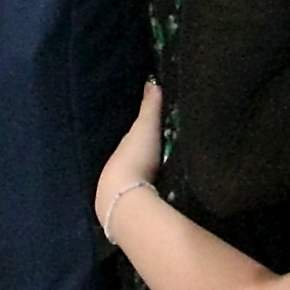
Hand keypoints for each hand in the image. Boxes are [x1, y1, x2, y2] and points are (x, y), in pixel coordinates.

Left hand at [96, 81, 165, 224]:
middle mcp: (119, 169)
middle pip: (137, 161)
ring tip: (170, 176)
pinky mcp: (132, 209)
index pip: (135, 139)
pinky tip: (162, 196)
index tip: (162, 132)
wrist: (124, 199)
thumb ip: (149, 106)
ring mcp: (123, 191)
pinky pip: (144, 197)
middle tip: (170, 154)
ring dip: (149, 178)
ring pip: (139, 180)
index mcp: (122, 149)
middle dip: (148, 159)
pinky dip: (151, 193)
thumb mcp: (145, 127)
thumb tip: (151, 80)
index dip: (146, 135)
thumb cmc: (134, 157)